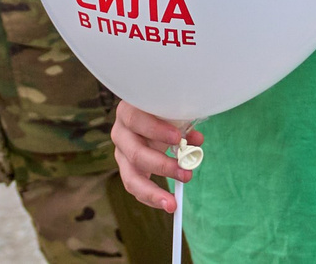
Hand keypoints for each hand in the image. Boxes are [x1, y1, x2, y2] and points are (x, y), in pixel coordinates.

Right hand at [111, 101, 198, 215]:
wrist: (147, 115)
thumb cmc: (161, 113)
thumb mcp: (170, 113)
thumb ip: (182, 124)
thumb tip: (196, 141)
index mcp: (128, 112)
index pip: (135, 120)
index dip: (155, 130)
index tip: (178, 138)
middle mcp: (120, 133)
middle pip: (135, 153)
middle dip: (162, 166)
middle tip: (186, 174)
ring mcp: (120, 153)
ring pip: (131, 177)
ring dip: (154, 191)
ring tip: (173, 203)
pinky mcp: (125, 169)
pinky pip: (135, 187)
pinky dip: (152, 198)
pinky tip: (167, 203)